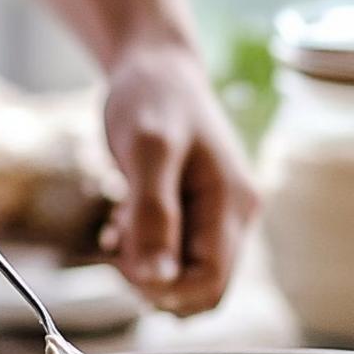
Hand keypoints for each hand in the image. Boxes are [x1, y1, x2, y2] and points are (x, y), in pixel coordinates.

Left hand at [102, 48, 256, 314]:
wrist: (155, 64)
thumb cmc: (152, 97)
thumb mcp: (146, 150)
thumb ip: (153, 215)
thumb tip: (155, 281)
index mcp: (232, 204)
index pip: (210, 284)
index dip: (165, 289)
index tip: (123, 260)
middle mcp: (235, 215)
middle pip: (202, 289)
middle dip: (155, 281)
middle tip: (118, 243)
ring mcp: (219, 215)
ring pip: (187, 277)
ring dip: (147, 268)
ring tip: (121, 225)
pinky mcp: (199, 213)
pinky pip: (178, 256)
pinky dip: (146, 252)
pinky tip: (123, 222)